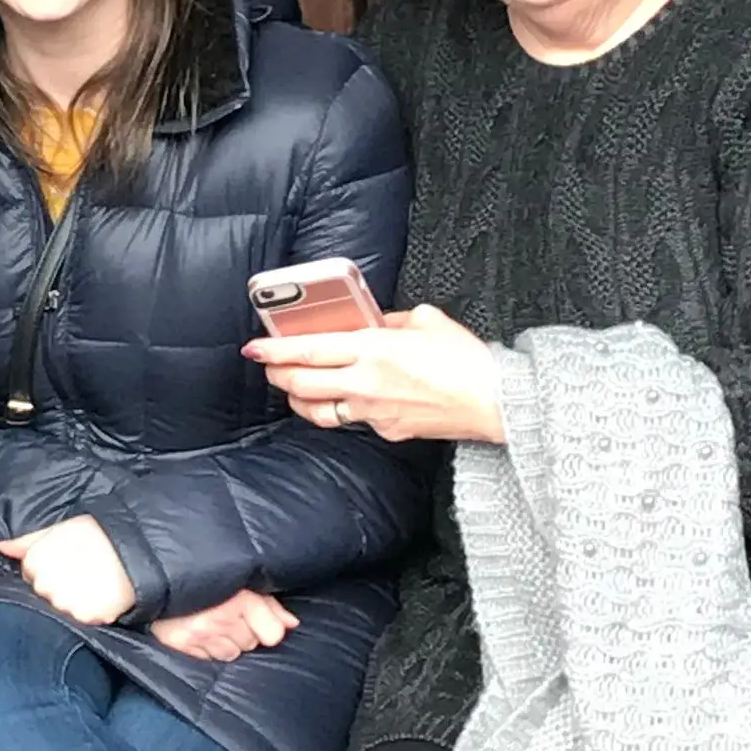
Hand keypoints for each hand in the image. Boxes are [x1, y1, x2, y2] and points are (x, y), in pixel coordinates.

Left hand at [0, 515, 136, 625]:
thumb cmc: (99, 533)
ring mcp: (64, 602)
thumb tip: (1, 547)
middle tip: (85, 571)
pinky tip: (104, 594)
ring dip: (76, 600)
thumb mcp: (62, 527)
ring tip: (95, 582)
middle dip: (60, 586)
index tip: (69, 561)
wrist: (135, 546)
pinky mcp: (85, 617)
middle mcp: (45, 583)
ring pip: (63, 609)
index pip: (30, 574)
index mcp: (35, 560)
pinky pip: (84, 619)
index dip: (50, 569)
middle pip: (44, 594)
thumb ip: (28, 540)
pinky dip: (94, 611)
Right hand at [151, 589, 298, 661]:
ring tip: (214, 622)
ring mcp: (199, 635)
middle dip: (245, 631)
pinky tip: (201, 631)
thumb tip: (292, 624)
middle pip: (252, 643)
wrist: (153, 577)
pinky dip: (208, 648)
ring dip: (227, 642)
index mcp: (239, 599)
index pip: (273, 634)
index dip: (269, 628)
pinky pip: (209, 658)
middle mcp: (220, 619)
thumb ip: (269, 605)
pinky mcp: (181, 645)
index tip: (261, 622)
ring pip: (232, 653)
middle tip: (229, 614)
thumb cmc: (202, 575)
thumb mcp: (241, 582)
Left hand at [245, 303, 505, 443]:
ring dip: (298, 400)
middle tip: (269, 367)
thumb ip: (391, 320)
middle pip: (302, 384)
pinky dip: (339, 410)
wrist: (495, 401)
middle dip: (278, 375)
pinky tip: (341, 401)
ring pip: (318, 411)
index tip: (255, 348)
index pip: (308, 350)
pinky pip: (352, 420)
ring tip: (293, 389)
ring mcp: (373, 411)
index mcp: (373, 348)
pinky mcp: (387, 430)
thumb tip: (372, 322)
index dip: (275, 350)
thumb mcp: (426, 320)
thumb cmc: (467, 359)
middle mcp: (365, 382)